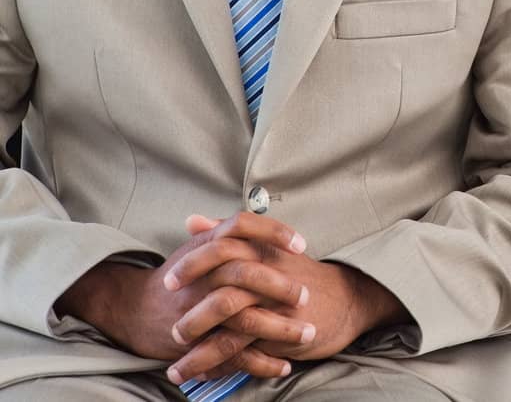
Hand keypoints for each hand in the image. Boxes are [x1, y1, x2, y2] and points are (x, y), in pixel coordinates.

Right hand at [54, 213, 310, 381]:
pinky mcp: (194, 342)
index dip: (274, 232)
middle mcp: (201, 275)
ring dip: (281, 329)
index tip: (302, 245)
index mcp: (206, 246)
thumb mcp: (199, 247)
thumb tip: (264, 217)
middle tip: (306, 296)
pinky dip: (261, 362)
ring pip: (244, 318)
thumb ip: (228, 233)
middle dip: (281, 286)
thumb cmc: (178, 275)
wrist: (132, 308)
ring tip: (308, 333)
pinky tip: (284, 365)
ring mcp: (196, 309)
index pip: (242, 226)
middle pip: (245, 274)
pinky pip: (233, 355)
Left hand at [165, 215, 404, 383]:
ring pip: (232, 330)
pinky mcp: (284, 335)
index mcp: (263, 253)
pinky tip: (201, 375)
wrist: (349, 299)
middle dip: (190, 316)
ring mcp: (278, 308)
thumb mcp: (269, 249)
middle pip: (223, 294)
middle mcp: (271, 278)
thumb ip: (227, 234)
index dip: (192, 266)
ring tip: (174, 367)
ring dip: (199, 353)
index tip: (167, 281)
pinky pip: (245, 354)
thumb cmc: (303, 275)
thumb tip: (192, 220)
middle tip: (169, 331)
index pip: (222, 250)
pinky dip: (220, 368)